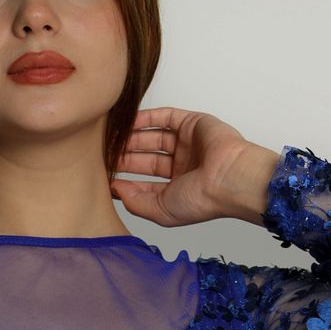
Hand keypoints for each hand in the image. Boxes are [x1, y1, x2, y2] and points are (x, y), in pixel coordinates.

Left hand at [109, 107, 279, 228]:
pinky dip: (145, 119)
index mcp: (178, 190)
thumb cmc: (202, 200)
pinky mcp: (191, 124)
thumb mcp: (160, 211)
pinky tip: (126, 123)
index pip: (145, 184)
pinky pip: (164, 118)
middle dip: (125, 158)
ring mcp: (186, 144)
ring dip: (131, 138)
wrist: (228, 178)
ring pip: (152, 138)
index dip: (125, 181)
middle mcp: (182, 166)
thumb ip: (136, 202)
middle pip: (145, 159)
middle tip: (102, 156)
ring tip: (109, 139)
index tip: (103, 180)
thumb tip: (115, 190)